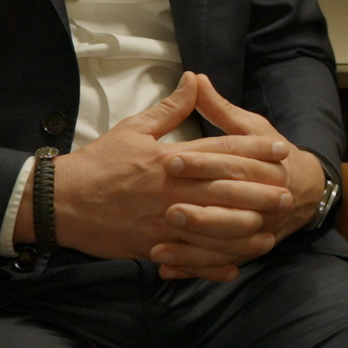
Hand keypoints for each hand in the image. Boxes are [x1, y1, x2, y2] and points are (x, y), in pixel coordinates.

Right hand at [40, 72, 292, 281]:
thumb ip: (170, 108)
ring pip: (213, 229)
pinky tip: (234, 267)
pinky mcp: (151, 246)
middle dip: (260, 192)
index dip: (255, 149)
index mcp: (170, 159)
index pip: (222, 150)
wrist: (61, 202)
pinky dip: (211, 265)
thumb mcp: (134, 128)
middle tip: (287, 193)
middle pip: (226, 190)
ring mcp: (163, 222)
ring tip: (270, 232)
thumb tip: (193, 80)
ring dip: (244, 231)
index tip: (281, 148)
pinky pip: (189, 258)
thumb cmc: (99, 163)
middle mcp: (172, 191)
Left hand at [162, 75, 328, 277]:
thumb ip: (220, 108)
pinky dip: (194, 267)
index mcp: (264, 165)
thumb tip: (195, 78)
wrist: (308, 191)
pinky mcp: (249, 249)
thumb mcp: (251, 128)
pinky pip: (221, 263)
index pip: (232, 163)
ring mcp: (259, 228)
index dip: (201, 163)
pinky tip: (166, 267)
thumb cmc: (272, 156)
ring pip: (227, 242)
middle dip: (199, 209)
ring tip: (159, 244)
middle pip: (232, 207)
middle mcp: (266, 200)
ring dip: (194, 247)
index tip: (169, 160)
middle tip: (165, 207)